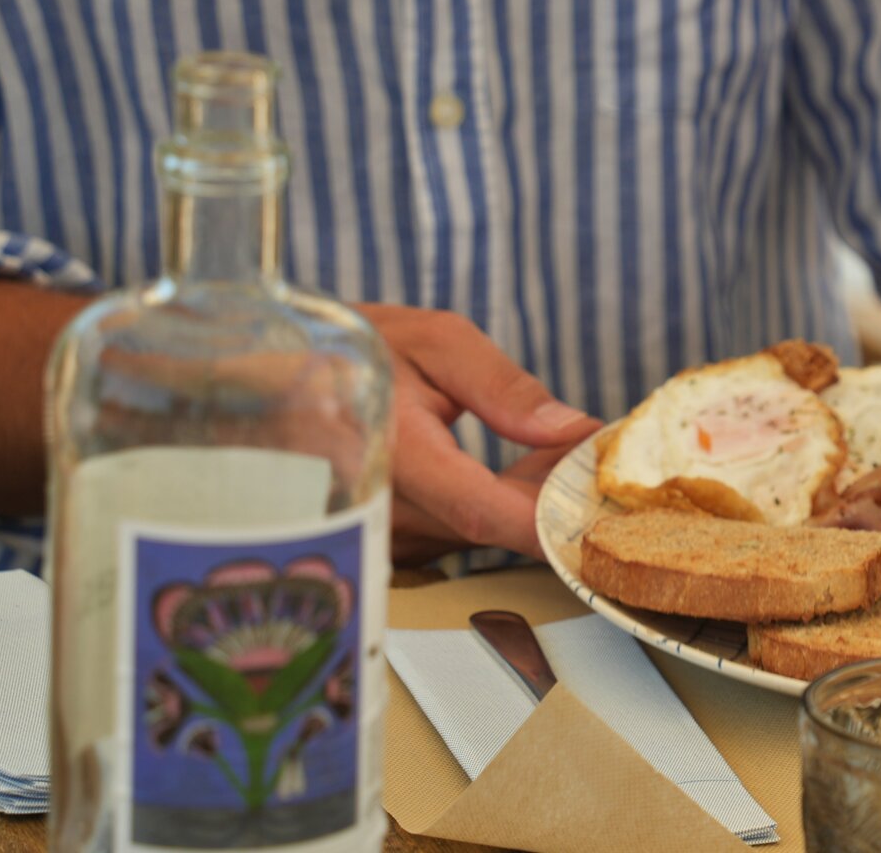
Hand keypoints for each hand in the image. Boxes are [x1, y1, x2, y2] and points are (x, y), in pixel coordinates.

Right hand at [357, 306, 599, 562]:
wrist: (279, 374)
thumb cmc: (358, 347)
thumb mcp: (434, 341)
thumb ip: (502, 387)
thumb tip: (571, 430)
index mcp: (389, 449)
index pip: (477, 508)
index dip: (544, 518)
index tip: (600, 510)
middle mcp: (380, 506)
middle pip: (491, 524)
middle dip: (554, 496)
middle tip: (596, 454)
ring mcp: (379, 531)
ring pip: (480, 532)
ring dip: (530, 499)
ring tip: (557, 450)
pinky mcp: (387, 540)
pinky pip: (461, 531)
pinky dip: (502, 504)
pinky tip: (521, 470)